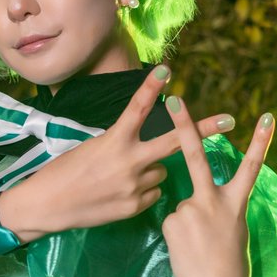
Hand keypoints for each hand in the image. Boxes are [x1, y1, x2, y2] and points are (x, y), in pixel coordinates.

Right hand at [0, 66, 234, 240]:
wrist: (47, 206)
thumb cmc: (64, 171)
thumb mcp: (92, 148)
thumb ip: (123, 146)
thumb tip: (149, 153)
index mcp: (114, 141)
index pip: (138, 108)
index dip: (152, 87)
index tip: (167, 70)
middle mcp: (129, 162)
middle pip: (174, 142)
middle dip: (204, 130)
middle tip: (230, 120)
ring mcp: (135, 186)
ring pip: (161, 171)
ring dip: (150, 169)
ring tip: (121, 177)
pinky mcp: (135, 207)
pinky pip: (153, 194)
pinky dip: (143, 191)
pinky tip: (120, 194)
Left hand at [161, 96, 274, 276]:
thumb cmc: (230, 267)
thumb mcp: (235, 231)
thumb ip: (221, 209)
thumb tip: (203, 201)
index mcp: (236, 204)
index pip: (252, 167)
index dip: (261, 141)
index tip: (268, 115)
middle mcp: (212, 201)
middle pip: (195, 157)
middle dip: (184, 125)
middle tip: (172, 99)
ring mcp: (189, 209)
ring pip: (183, 203)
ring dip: (188, 221)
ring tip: (197, 246)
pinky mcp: (171, 221)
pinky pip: (172, 219)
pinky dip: (178, 231)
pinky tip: (185, 248)